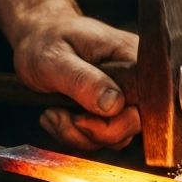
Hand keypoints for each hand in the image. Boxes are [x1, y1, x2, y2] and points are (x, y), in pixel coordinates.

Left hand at [11, 4, 140, 151]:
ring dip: (77, 134)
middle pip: (134, 125)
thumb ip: (84, 80)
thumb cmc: (45, 42)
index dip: (116, 120)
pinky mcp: (110, 114)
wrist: (34, 42)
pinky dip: (73, 135)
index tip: (78, 118)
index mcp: (132, 57)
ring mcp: (124, 99)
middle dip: (91, 131)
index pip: (147, 101)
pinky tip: (55, 116)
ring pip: (116, 138)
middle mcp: (136, 80)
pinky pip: (101, 139)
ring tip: (52, 113)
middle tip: (58, 114)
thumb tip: (114, 104)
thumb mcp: (55, 58)